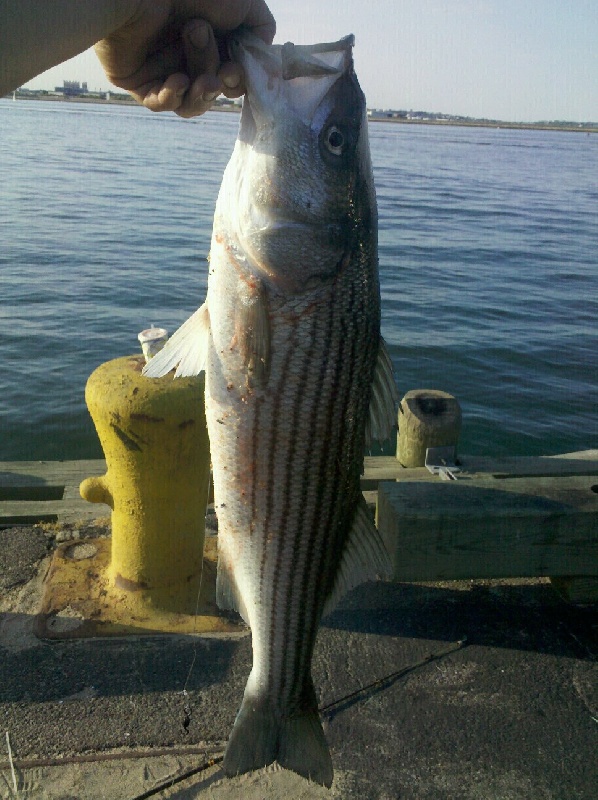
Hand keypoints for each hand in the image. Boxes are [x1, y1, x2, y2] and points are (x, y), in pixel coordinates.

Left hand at [94, 1, 275, 117]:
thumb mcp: (245, 3)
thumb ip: (262, 29)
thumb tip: (265, 62)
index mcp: (210, 38)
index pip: (230, 77)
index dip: (237, 82)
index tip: (234, 71)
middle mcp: (185, 54)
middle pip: (212, 92)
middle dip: (217, 82)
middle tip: (217, 65)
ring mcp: (160, 68)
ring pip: (190, 103)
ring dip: (199, 93)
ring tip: (196, 78)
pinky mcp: (136, 81)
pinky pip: (161, 104)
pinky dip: (172, 96)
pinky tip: (175, 81)